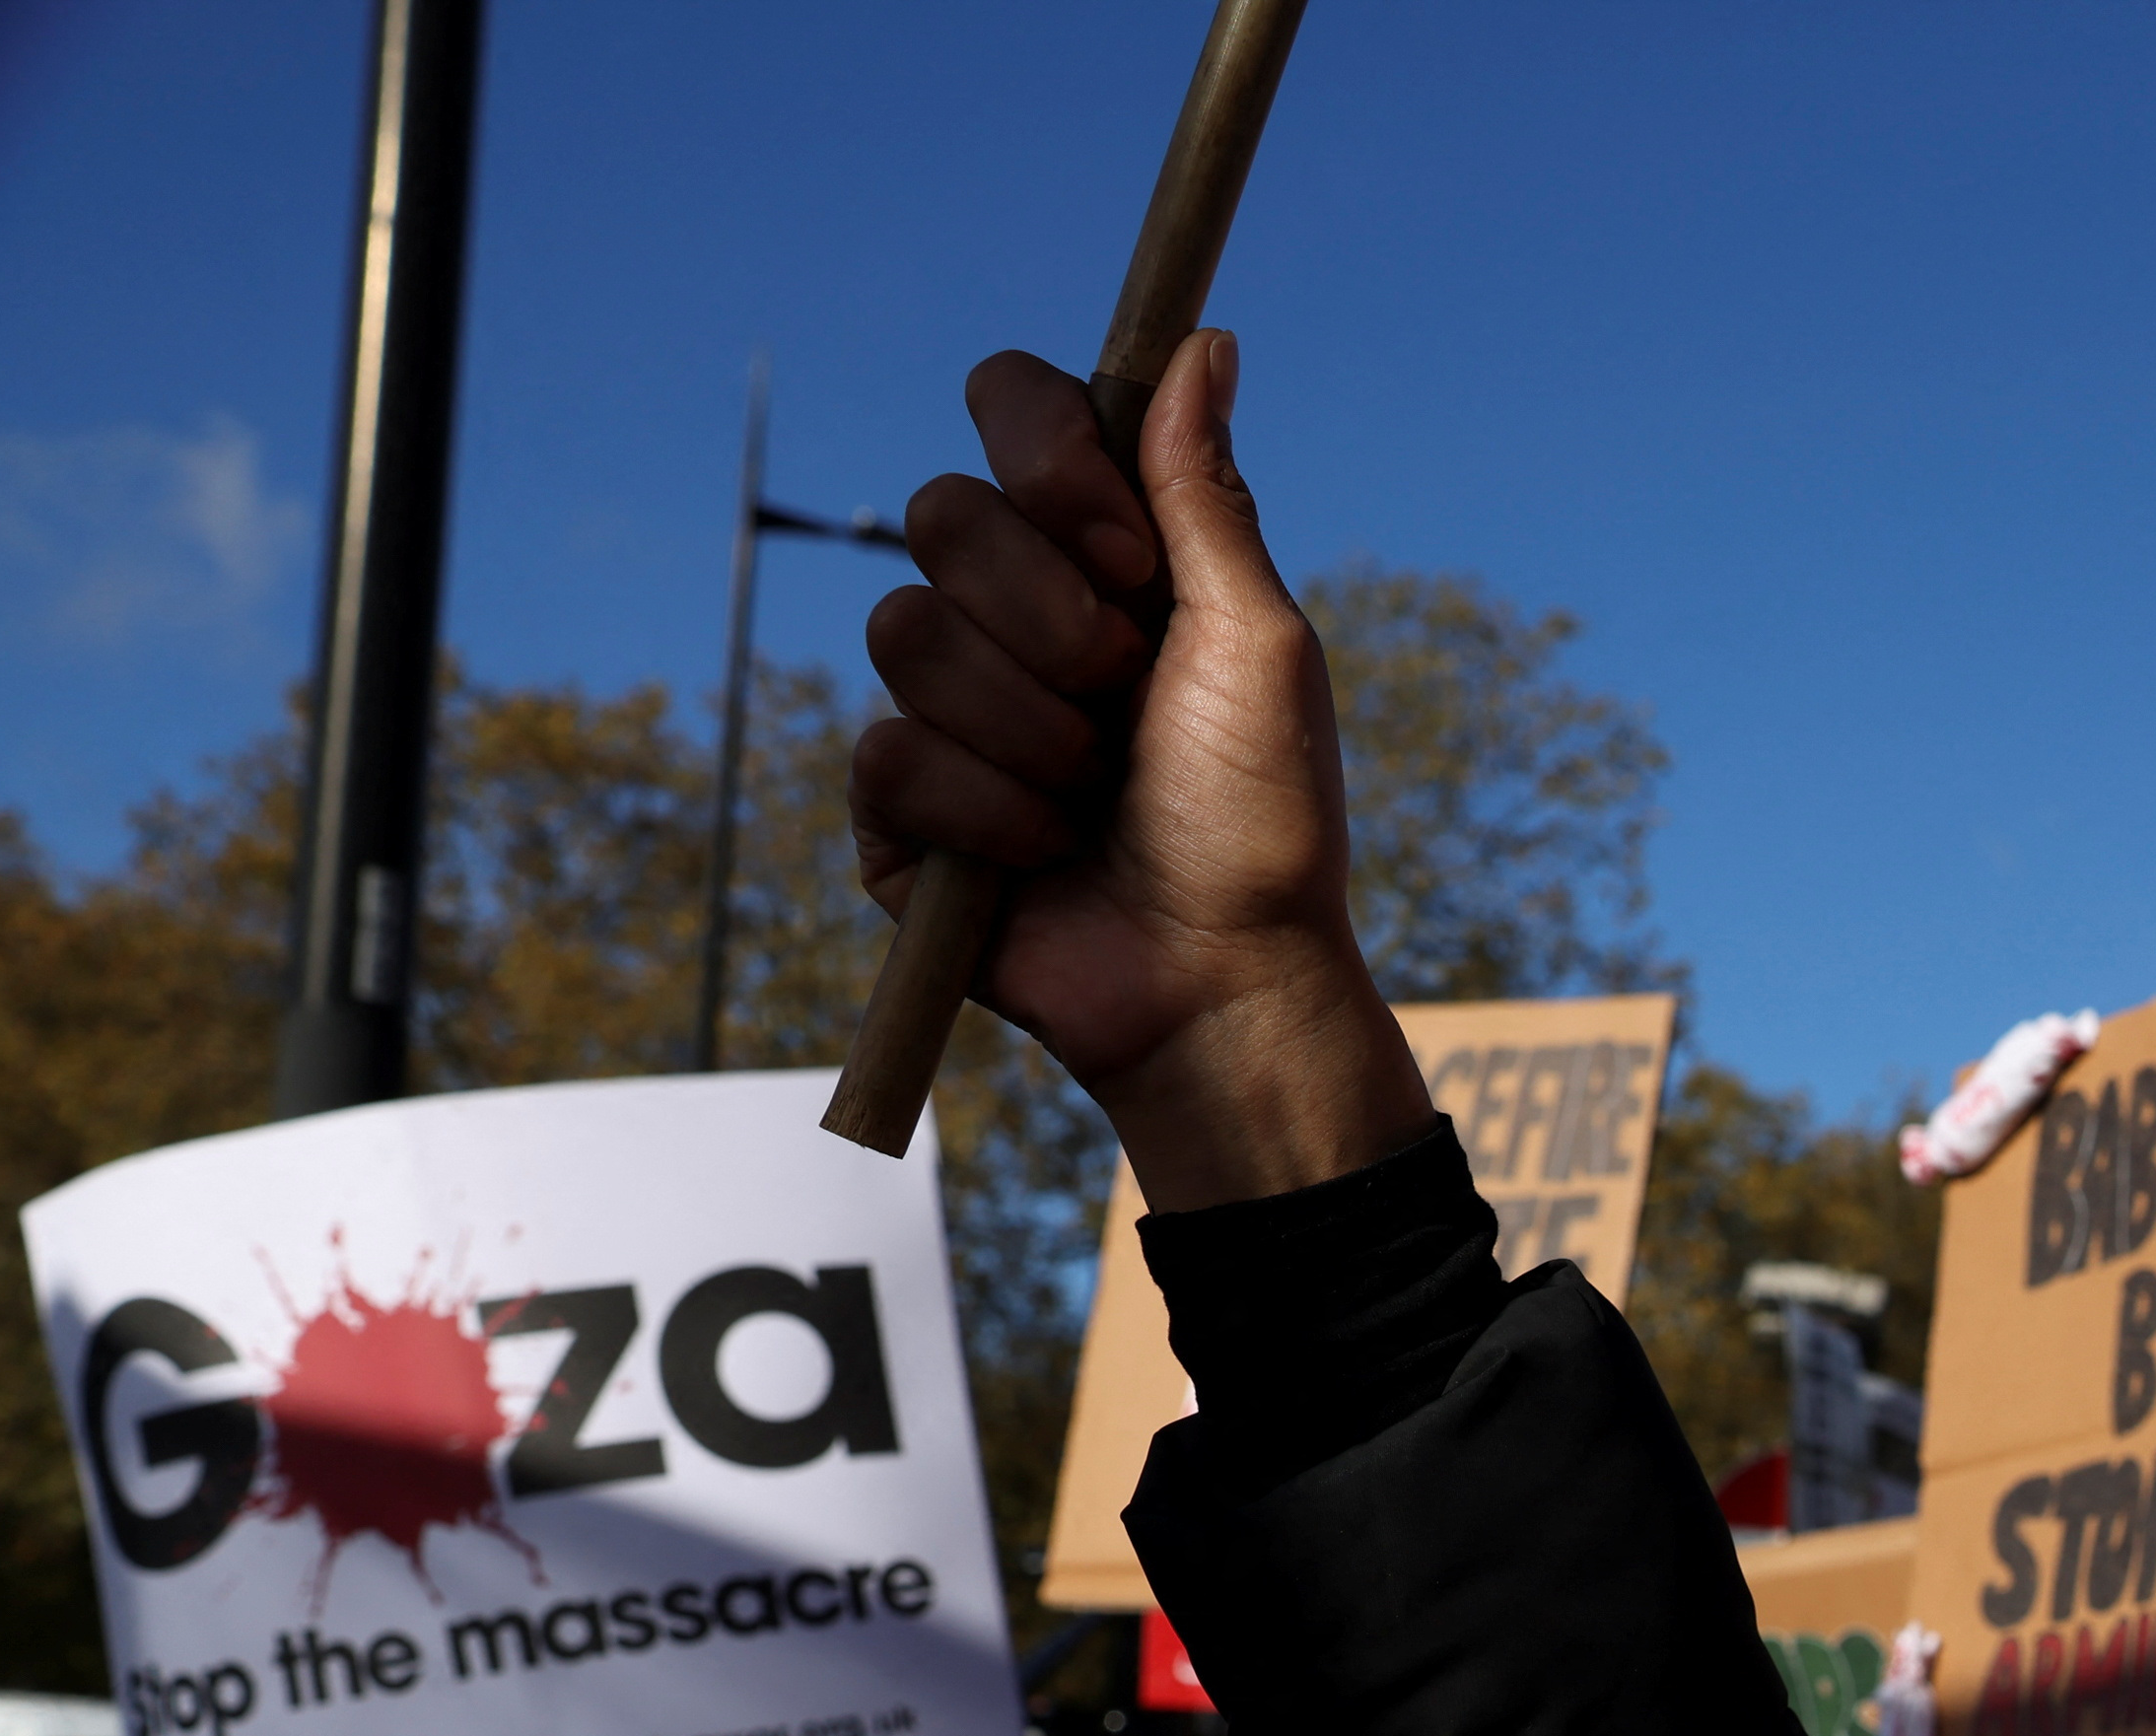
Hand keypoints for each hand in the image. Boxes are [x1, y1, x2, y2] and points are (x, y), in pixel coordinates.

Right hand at [848, 333, 1428, 1208]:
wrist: (1225, 976)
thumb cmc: (1265, 818)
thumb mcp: (1257, 644)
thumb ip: (1204, 495)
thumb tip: (1200, 339)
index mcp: (1098, 555)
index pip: (1010, 409)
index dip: (1048, 460)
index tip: (1130, 555)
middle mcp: (1010, 612)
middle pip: (940, 514)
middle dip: (1053, 620)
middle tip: (1126, 698)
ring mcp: (944, 707)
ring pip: (904, 631)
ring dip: (1030, 727)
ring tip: (1096, 791)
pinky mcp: (897, 810)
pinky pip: (890, 753)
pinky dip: (992, 812)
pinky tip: (1046, 853)